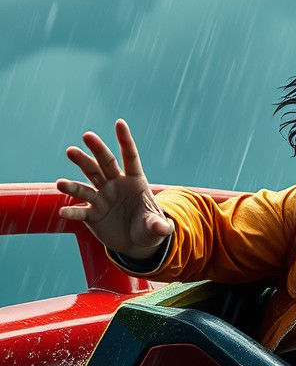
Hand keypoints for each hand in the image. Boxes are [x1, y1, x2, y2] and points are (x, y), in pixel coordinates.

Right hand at [56, 119, 173, 258]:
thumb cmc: (148, 228)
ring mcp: (101, 198)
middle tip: (87, 136)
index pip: (130, 158)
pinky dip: (72, 212)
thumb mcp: (156, 227)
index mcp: (134, 181)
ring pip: (85, 186)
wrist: (135, 243)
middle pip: (103, 164)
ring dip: (72, 185)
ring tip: (60, 183)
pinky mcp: (92, 214)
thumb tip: (164, 229)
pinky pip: (80, 211)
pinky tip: (63, 212)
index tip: (120, 123)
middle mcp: (115, 184)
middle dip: (95, 150)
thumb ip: (158, 226)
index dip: (125, 141)